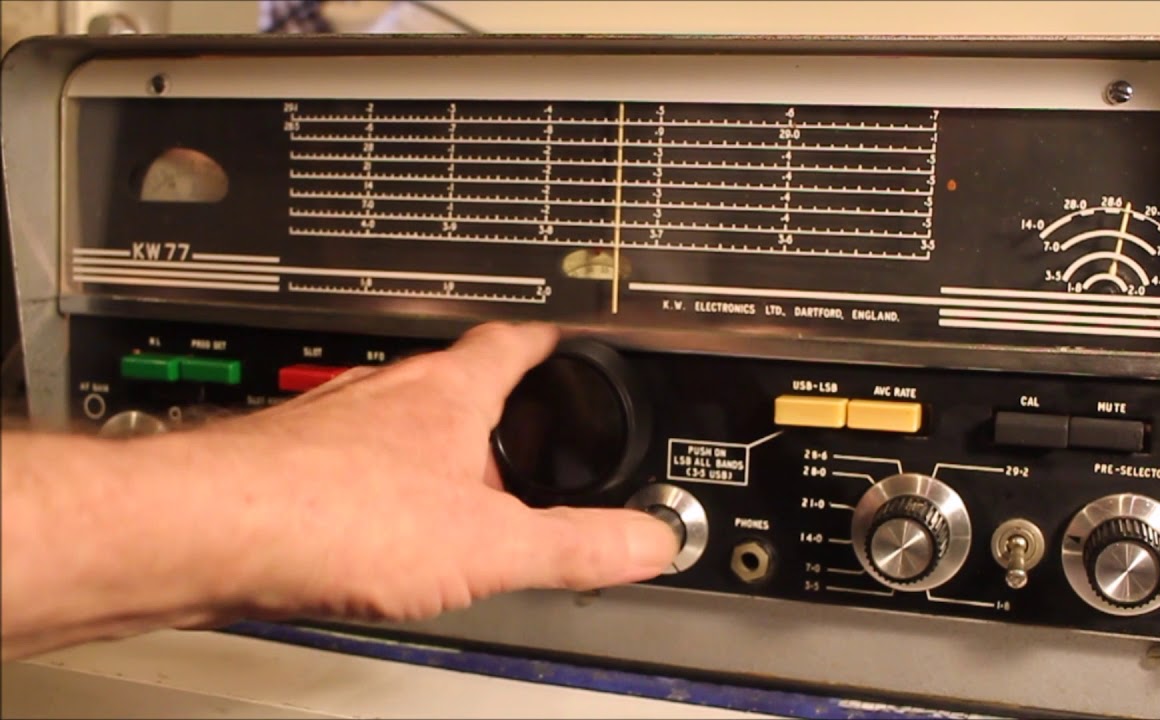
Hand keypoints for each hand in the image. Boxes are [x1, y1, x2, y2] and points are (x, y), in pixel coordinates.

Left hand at [206, 321, 677, 621]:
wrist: (208, 531)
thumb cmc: (332, 516)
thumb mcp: (488, 546)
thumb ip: (576, 546)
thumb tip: (648, 541)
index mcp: (446, 395)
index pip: (511, 342)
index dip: (547, 339)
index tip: (563, 336)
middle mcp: (386, 393)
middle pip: (453, 382)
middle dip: (489, 409)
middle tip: (516, 439)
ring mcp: (331, 422)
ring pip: (395, 421)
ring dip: (427, 448)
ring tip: (449, 492)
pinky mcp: (286, 460)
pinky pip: (347, 461)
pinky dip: (373, 485)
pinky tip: (370, 525)